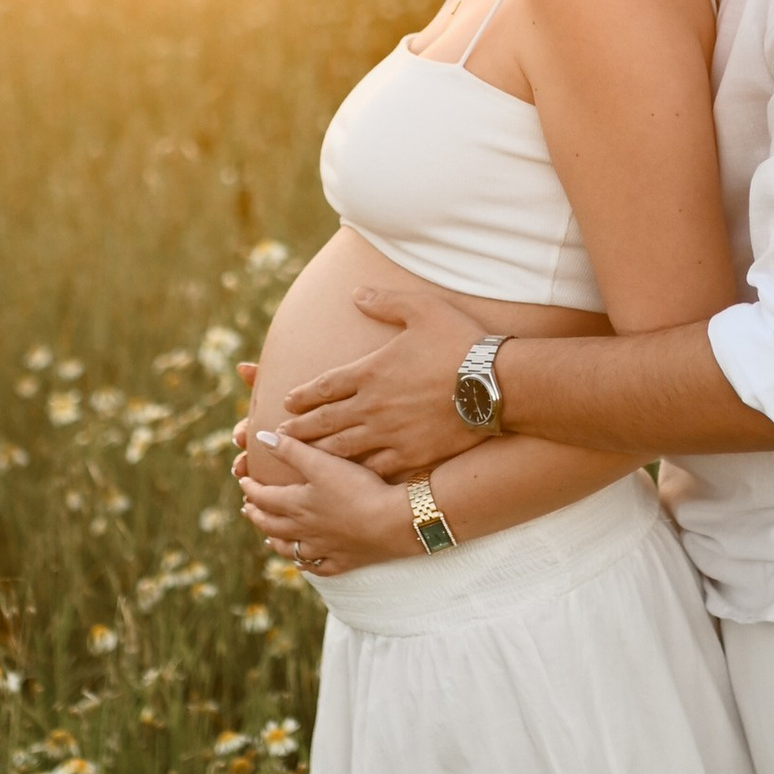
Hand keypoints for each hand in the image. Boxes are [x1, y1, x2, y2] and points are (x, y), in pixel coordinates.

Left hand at [236, 424, 416, 576]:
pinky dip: (307, 565)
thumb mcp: (322, 463)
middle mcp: (305, 530)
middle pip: (272, 525)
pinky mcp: (344, 561)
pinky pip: (319, 567)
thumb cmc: (357, 489)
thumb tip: (262, 439)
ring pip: (291, 549)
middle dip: (257, 515)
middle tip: (248, 508)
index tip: (244, 481)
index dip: (251, 488)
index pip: (264, 497)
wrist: (391, 523)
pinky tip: (304, 563)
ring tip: (268, 538)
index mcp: (297, 504)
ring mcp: (324, 548)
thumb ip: (292, 450)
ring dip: (276, 542)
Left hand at [280, 286, 481, 478]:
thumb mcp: (422, 308)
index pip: (325, 385)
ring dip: (318, 453)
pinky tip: (347, 479)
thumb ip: (385, 301)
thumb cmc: (460, 342)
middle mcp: (372, 406)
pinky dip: (356, 473)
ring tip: (300, 459)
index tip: (288, 403)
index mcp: (370, 371)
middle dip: (300, 429)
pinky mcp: (411, 455)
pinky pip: (374, 468)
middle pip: (325, 420)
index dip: (304, 395)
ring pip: (343, 448)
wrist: (494, 384)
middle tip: (279, 437)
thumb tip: (356, 293)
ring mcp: (389, 434)